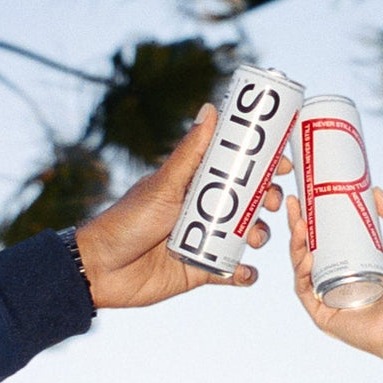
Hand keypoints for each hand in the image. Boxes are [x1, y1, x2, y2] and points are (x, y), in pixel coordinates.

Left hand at [75, 103, 288, 308]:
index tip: (281, 164)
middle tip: (271, 202)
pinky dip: (244, 273)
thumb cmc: (126, 221)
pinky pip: (231, 272)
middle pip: (247, 201)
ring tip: (255, 238)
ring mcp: (204, 240)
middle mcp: (202, 211)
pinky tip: (245, 271)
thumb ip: (189, 153)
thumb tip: (211, 108)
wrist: (100, 270)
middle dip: (266, 200)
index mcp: (193, 185)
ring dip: (258, 235)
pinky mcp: (201, 270)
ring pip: (245, 235)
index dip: (261, 165)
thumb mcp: (163, 186)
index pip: (234, 169)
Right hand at [286, 187, 382, 373]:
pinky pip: (305, 291)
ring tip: (299, 224)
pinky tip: (307, 255)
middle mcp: (338, 284)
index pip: (327, 241)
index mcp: (354, 269)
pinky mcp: (322, 316)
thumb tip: (376, 192)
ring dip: (296, 245)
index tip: (306, 198)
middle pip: (309, 251)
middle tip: (294, 204)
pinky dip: (302, 272)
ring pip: (302, 269)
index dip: (314, 221)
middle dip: (297, 227)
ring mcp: (328, 300)